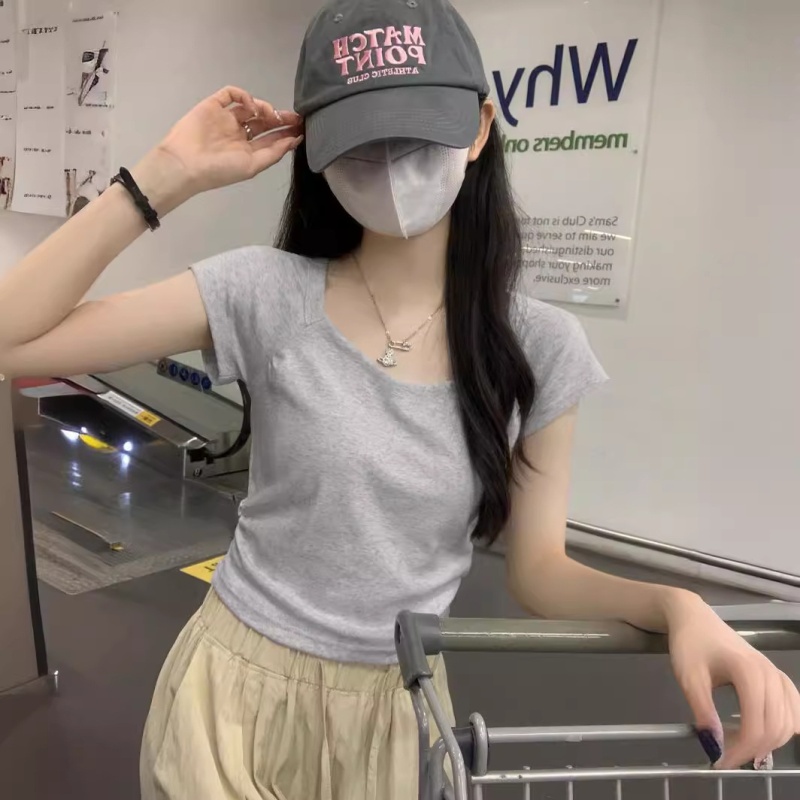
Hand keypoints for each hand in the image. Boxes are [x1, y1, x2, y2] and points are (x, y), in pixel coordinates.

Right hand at [134, 86, 303, 207]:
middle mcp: (238, 134)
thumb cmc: (220, 170)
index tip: (302, 128)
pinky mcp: (213, 105)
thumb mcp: (252, 166)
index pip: (271, 138)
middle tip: (294, 117)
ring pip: (250, 106)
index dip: (286, 133)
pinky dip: (243, 95)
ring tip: (268, 115)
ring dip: (263, 107)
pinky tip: (250, 105)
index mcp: (247, 151)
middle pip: (264, 122)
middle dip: (280, 119)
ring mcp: (225, 118)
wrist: (186, 163)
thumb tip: (294, 140)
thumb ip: (274, 153)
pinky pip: (231, 94)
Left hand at [666, 591, 799, 767]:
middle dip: (752, 751)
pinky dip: (785, 728)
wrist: (694, 617)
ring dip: (769, 742)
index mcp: (749, 672)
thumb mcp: (689, 677)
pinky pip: (795, 710)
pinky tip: (765, 734)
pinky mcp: (778, 678)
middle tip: (725, 758)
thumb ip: (703, 711)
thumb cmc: (690, 644)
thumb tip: (714, 746)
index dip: (739, 750)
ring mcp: (778, 676)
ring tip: (739, 747)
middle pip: (776, 728)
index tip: (718, 761)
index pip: (755, 725)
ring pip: (789, 723)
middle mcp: (771, 675)